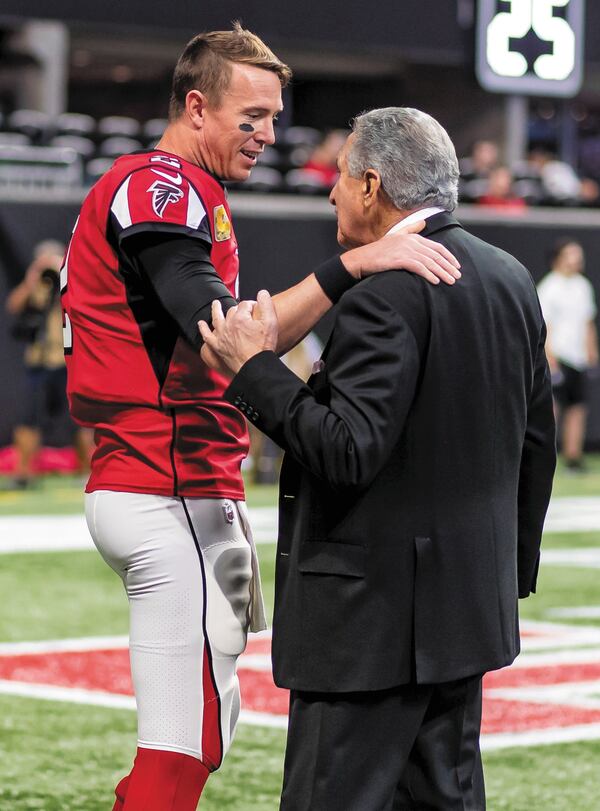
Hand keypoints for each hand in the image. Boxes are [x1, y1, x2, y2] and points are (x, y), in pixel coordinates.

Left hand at [199, 290, 278, 375]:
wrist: (255, 366)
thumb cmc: (262, 348)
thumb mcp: (271, 322)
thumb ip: (266, 305)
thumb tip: (262, 293)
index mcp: (240, 318)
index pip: (245, 304)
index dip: (252, 304)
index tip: (257, 308)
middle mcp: (228, 325)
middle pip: (232, 310)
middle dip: (238, 308)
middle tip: (244, 312)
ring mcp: (222, 336)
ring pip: (216, 318)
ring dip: (215, 309)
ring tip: (215, 304)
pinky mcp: (218, 346)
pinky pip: (207, 336)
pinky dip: (203, 329)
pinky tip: (201, 324)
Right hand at [341, 220, 460, 284]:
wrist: (360, 260)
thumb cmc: (377, 251)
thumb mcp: (395, 237)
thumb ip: (410, 229)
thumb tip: (423, 222)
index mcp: (412, 237)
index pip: (437, 247)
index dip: (449, 257)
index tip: (457, 266)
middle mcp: (410, 241)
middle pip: (435, 255)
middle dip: (448, 266)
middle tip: (458, 277)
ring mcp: (405, 250)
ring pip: (429, 262)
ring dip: (442, 272)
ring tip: (451, 281)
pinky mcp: (399, 259)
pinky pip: (418, 267)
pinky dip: (428, 275)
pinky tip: (435, 282)